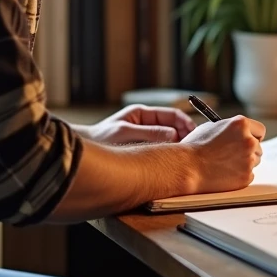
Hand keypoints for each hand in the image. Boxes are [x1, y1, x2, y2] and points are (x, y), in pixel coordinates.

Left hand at [81, 104, 195, 145]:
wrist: (81, 152)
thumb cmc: (100, 138)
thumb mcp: (125, 133)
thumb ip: (149, 133)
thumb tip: (174, 134)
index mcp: (142, 113)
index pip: (172, 115)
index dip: (186, 123)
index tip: (195, 133)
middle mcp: (145, 123)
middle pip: (173, 127)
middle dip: (185, 135)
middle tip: (193, 147)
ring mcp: (144, 136)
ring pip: (168, 140)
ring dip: (177, 146)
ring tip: (184, 155)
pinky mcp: (142, 150)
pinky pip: (160, 150)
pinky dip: (167, 154)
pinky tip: (171, 162)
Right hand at [180, 115, 265, 193]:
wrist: (187, 167)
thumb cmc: (195, 147)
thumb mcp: (212, 127)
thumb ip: (229, 129)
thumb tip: (238, 132)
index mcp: (241, 124)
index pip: (260, 130)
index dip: (254, 135)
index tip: (250, 139)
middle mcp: (248, 140)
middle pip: (258, 146)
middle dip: (249, 150)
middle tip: (234, 154)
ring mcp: (249, 159)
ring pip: (255, 161)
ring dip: (244, 163)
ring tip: (224, 164)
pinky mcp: (246, 176)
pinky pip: (248, 175)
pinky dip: (240, 175)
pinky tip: (224, 173)